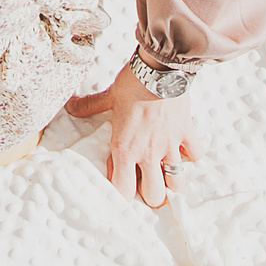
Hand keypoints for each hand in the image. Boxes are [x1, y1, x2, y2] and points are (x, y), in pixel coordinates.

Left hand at [67, 62, 198, 207]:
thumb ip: (90, 106)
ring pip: (177, 184)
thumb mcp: (109, 97)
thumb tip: (70, 106)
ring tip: (165, 170)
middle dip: (150, 194)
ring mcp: (170, 146)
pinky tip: (182, 146)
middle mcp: (148, 154)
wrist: (160, 68)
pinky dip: (190, 153)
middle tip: (146, 181)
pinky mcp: (187, 135)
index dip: (122, 190)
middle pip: (155, 197)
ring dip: (172, 179)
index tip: (122, 179)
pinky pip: (195, 155)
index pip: (123, 190)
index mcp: (125, 149)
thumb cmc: (132, 83)